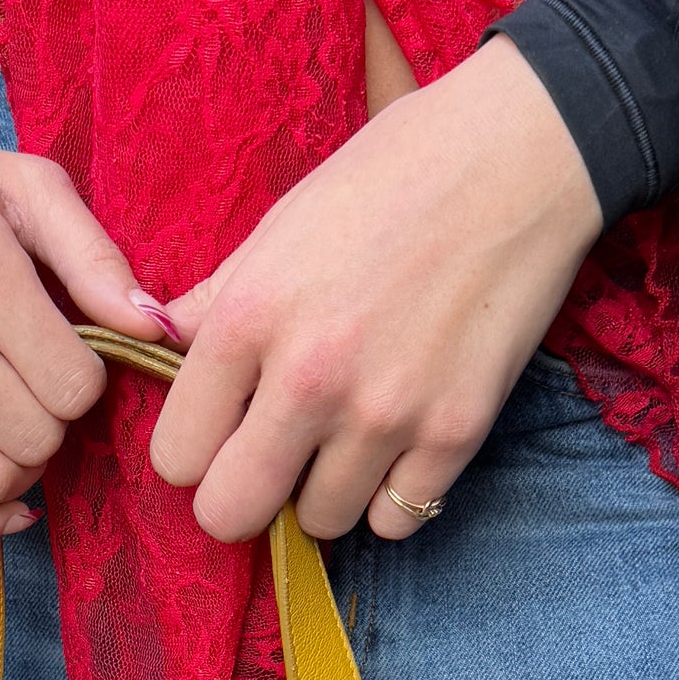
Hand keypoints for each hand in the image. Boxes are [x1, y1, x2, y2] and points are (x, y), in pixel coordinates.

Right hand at [0, 102, 172, 545]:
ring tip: (17, 433)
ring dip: (18, 474)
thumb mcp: (29, 188)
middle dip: (55, 427)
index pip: (69, 382)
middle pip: (28, 437)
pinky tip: (1, 502)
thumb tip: (158, 332)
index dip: (88, 385)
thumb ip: (98, 258)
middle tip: (42, 393)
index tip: (71, 359)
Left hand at [149, 36, 603, 541]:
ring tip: (347, 437)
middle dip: (242, 497)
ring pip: (318, 523)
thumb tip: (156, 340)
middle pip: (228, 515)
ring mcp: (384, 415)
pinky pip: (395, 521)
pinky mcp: (454, 435)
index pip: (175, 457)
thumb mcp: (280, 225)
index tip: (224, 429)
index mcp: (248, 319)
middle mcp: (308, 378)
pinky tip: (400, 446)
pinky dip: (392, 497)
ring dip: (325, 491)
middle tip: (271, 462)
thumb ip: (215, 301)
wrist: (522, 155)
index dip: (196, 451)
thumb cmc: (392, 176)